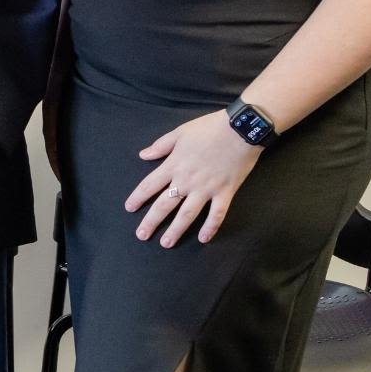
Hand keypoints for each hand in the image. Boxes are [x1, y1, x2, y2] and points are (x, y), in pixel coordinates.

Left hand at [125, 111, 262, 245]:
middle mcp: (187, 181)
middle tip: (142, 235)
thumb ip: (160, 146)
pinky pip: (217, 214)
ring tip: (166, 243)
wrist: (241, 129)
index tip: (129, 209)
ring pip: (187, 214)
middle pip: (164, 205)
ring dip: (176, 230)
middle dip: (151, 221)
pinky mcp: (225, 192)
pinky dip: (210, 227)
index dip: (138, 198)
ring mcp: (206, 189)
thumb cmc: (209, 128)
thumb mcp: (180, 132)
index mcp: (174, 165)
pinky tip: (203, 239)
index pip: (150, 185)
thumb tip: (143, 155)